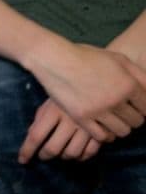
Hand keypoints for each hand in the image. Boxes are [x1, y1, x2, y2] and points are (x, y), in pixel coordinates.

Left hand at [18, 98, 102, 163]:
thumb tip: (31, 137)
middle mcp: (70, 120)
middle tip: (43, 155)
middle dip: (45, 155)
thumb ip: (40, 119)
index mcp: (54, 110)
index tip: (22, 160)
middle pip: (53, 148)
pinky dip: (82, 156)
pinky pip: (90, 152)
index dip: (27, 151)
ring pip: (72, 153)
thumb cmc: (69, 93)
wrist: (99, 82)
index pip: (35, 136)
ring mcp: (88, 127)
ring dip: (63, 156)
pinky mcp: (103, 130)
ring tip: (61, 152)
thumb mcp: (51, 102)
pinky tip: (77, 153)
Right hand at [30, 42, 145, 141]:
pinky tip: (103, 129)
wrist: (56, 60)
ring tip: (115, 122)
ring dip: (122, 128)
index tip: (138, 109)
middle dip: (135, 119)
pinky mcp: (82, 118)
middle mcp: (116, 99)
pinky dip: (106, 135)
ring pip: (122, 131)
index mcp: (129, 84)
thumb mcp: (119, 59)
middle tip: (127, 116)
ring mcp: (98, 110)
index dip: (145, 109)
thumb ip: (139, 75)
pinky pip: (101, 136)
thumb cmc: (88, 57)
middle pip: (136, 121)